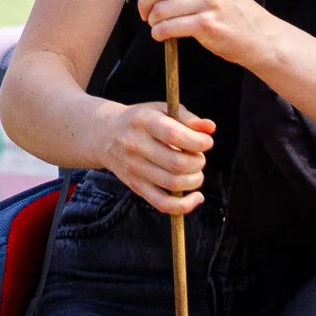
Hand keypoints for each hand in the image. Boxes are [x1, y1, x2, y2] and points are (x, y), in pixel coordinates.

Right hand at [102, 97, 212, 214]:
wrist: (105, 135)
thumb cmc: (141, 121)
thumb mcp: (161, 110)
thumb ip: (188, 118)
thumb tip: (210, 128)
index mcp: (143, 121)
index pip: (174, 135)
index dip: (198, 141)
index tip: (207, 142)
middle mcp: (136, 145)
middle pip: (176, 163)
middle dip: (198, 163)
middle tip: (199, 157)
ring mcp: (134, 169)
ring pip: (173, 184)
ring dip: (194, 181)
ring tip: (195, 172)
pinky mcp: (136, 187)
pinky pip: (163, 204)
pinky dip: (185, 206)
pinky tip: (196, 196)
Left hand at [133, 0, 280, 72]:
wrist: (257, 34)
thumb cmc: (230, 6)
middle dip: (144, 2)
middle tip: (144, 10)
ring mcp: (210, 0)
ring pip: (162, 9)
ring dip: (152, 20)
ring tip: (156, 23)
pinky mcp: (207, 23)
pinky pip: (169, 27)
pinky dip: (159, 32)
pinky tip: (162, 33)